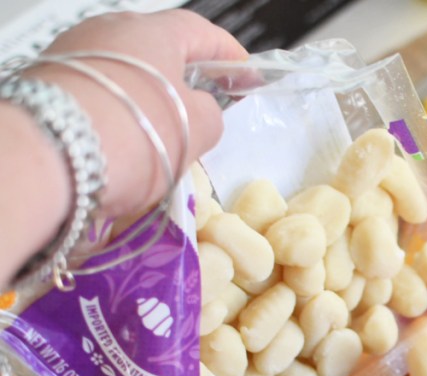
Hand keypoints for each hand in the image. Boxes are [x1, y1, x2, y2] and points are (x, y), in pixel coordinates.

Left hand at [30, 10, 246, 216]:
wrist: (47, 157)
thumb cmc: (135, 135)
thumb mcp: (198, 130)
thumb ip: (210, 113)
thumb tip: (198, 109)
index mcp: (153, 31)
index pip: (200, 32)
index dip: (227, 54)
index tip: (245, 73)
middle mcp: (107, 30)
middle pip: (156, 50)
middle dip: (181, 76)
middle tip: (200, 107)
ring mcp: (70, 53)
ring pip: (122, 72)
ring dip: (143, 97)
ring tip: (156, 136)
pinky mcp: (45, 83)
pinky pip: (93, 93)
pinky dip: (112, 112)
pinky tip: (118, 143)